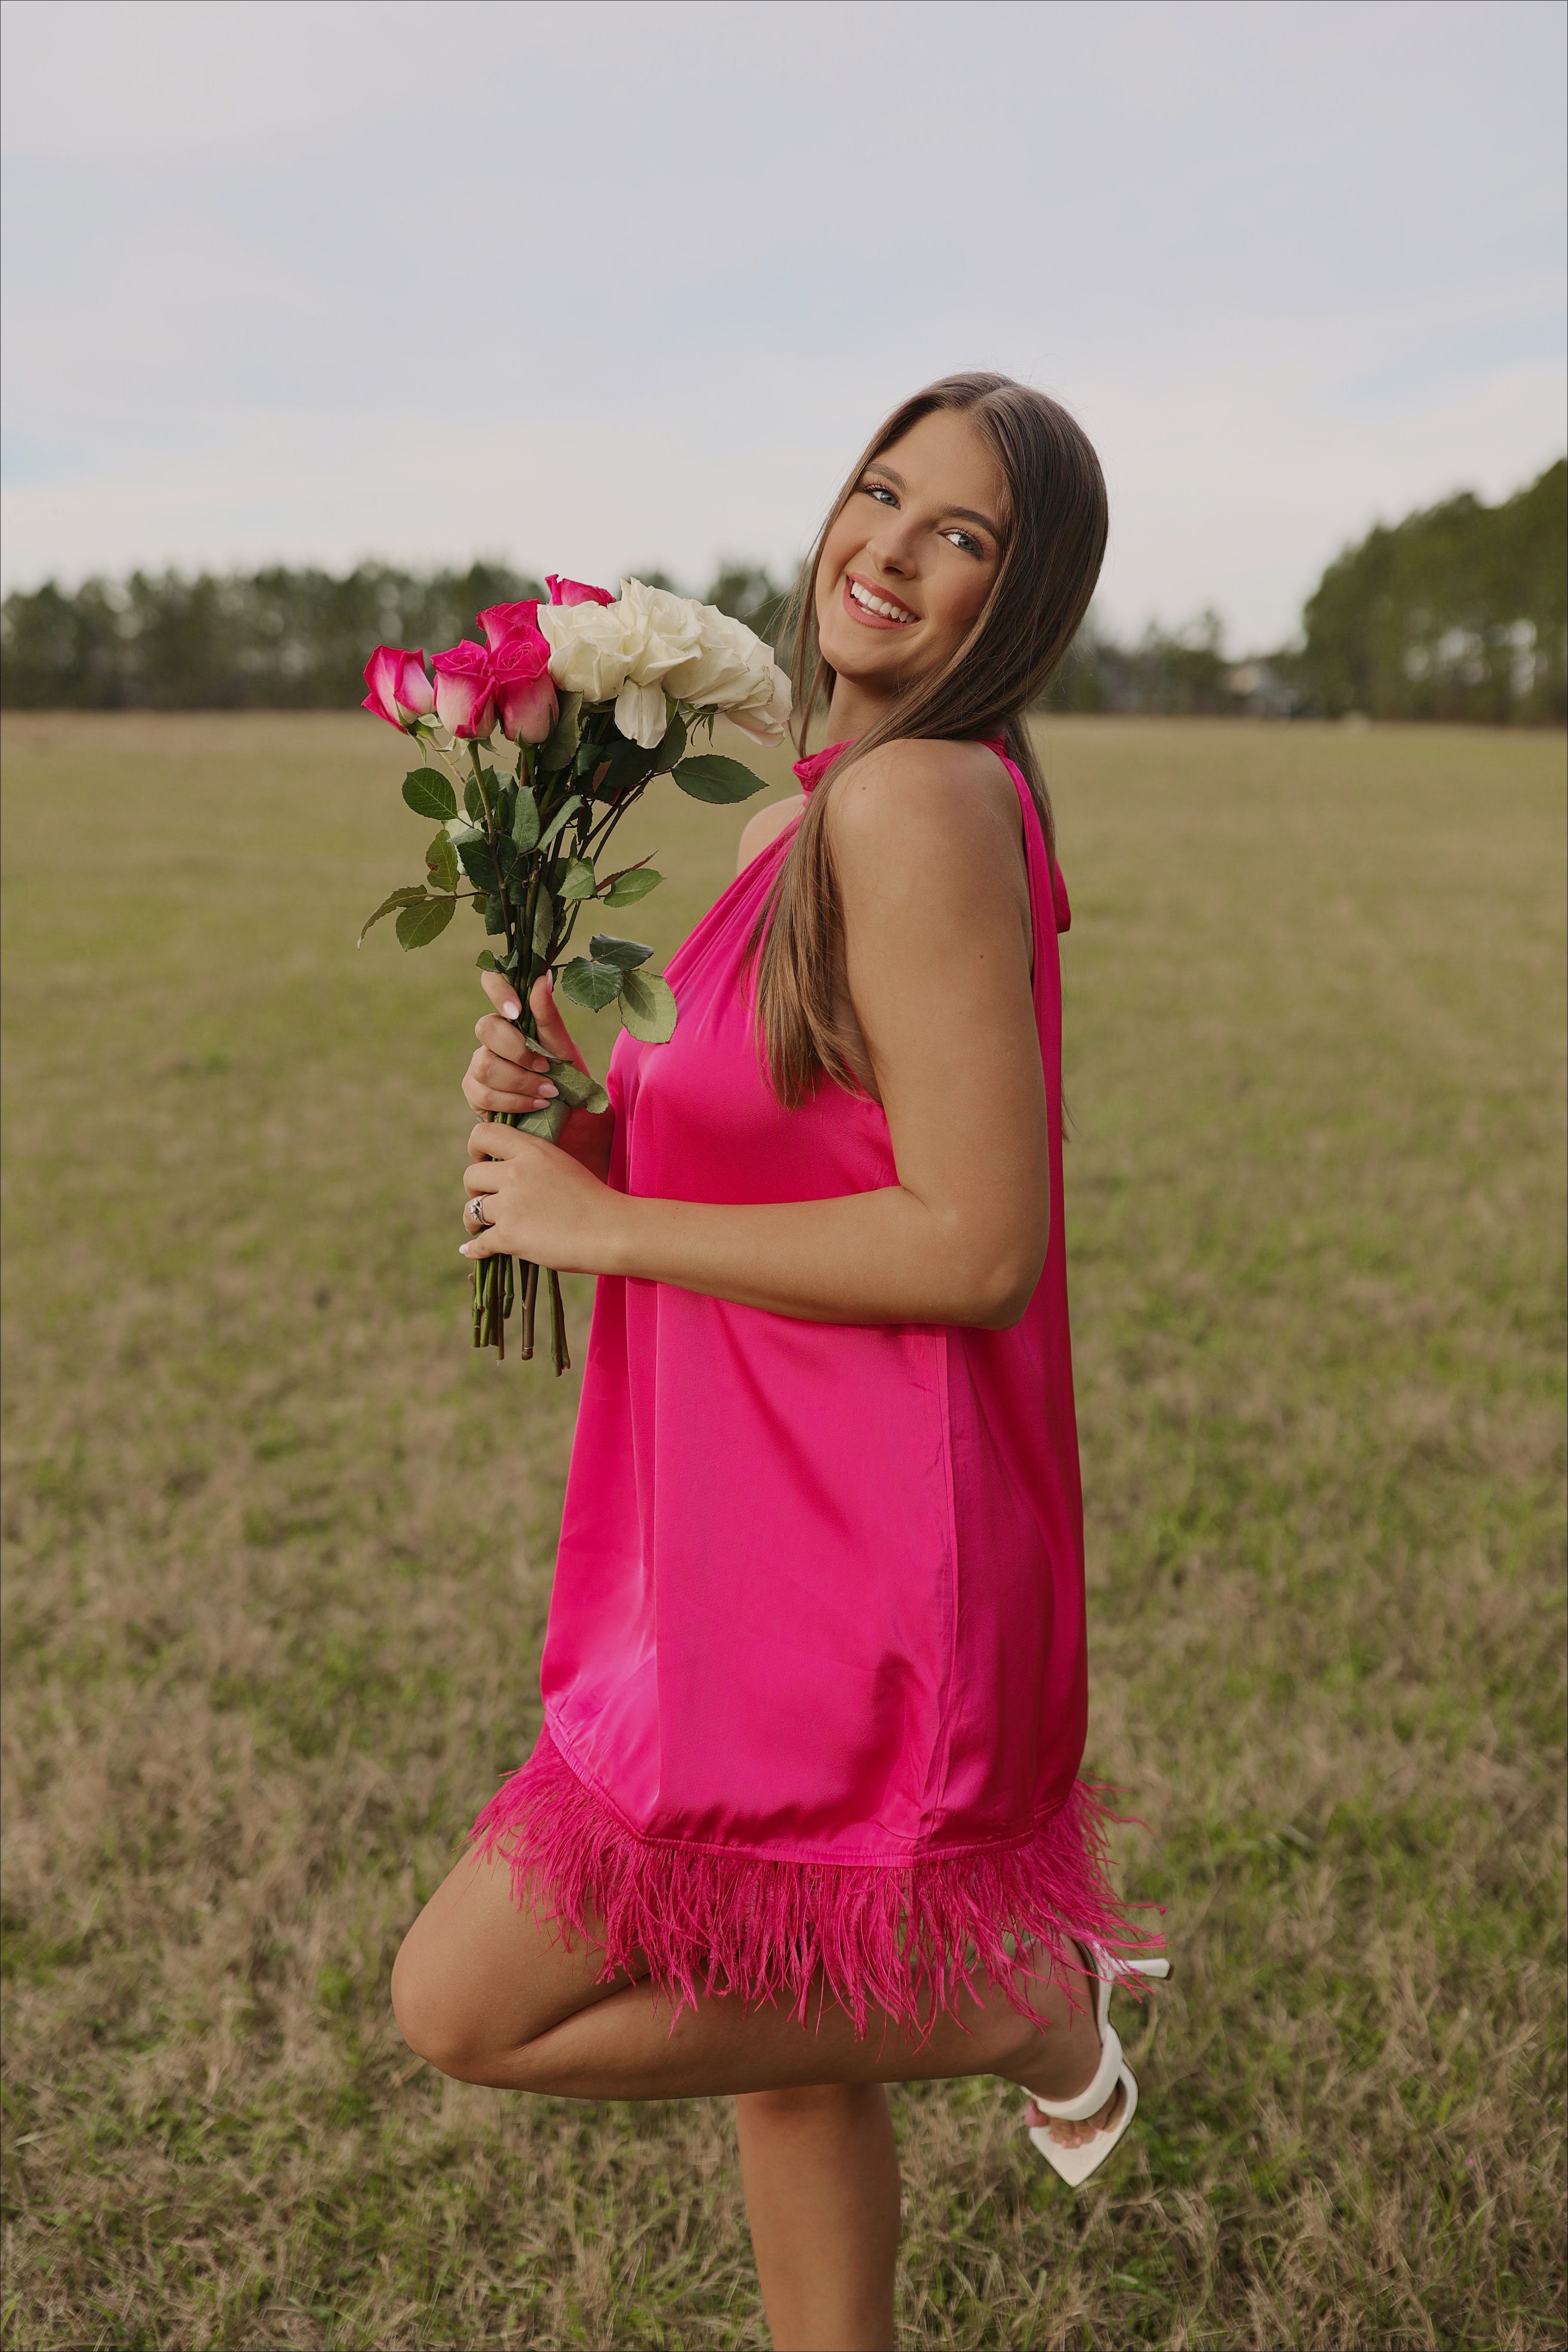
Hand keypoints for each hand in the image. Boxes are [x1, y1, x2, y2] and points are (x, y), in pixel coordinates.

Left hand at [461, 1119, 628, 1274]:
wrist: (612, 1231)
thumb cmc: (595, 1199)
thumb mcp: (563, 1164)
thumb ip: (534, 1162)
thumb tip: (509, 1169)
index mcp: (532, 1151)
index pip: (483, 1134)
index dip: (476, 1149)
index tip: (483, 1162)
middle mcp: (516, 1173)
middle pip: (471, 1175)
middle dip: (474, 1190)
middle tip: (486, 1200)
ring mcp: (510, 1205)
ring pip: (471, 1210)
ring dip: (473, 1220)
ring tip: (480, 1227)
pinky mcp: (510, 1236)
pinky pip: (479, 1243)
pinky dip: (475, 1249)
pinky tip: (475, 1251)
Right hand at [463, 971, 613, 1177]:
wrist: (572, 1125)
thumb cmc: (569, 1081)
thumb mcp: (565, 1049)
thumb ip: (549, 1016)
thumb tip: (542, 977)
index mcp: (515, 1016)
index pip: (491, 982)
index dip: (497, 990)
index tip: (516, 1011)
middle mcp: (493, 1037)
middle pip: (486, 1028)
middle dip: (519, 1051)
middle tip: (548, 1067)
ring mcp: (480, 1064)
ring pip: (484, 1064)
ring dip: (521, 1081)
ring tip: (549, 1093)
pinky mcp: (476, 1093)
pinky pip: (483, 1094)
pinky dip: (514, 1102)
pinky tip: (536, 1107)